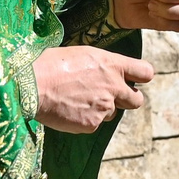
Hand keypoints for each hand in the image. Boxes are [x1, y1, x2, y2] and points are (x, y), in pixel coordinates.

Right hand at [34, 45, 152, 133]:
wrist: (33, 85)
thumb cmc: (51, 63)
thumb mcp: (82, 54)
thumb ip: (100, 66)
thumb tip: (103, 71)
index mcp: (112, 65)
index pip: (145, 72)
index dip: (140, 77)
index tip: (133, 79)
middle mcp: (114, 87)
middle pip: (137, 100)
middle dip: (127, 100)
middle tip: (110, 97)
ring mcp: (104, 108)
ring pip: (111, 113)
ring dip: (100, 109)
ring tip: (76, 100)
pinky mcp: (92, 124)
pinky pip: (93, 124)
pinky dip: (83, 119)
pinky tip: (67, 109)